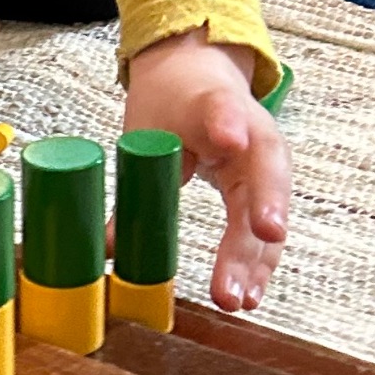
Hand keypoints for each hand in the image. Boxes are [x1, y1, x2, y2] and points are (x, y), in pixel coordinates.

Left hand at [123, 28, 288, 311]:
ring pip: (268, 210)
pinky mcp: (266, 194)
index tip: (229, 139)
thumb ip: (133, 182)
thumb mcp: (147, 132)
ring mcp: (266, 167)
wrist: (201, 76)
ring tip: (241, 298)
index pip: (224, 111)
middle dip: (260, 211)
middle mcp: (254, 136)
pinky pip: (264, 230)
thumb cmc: (174, 103)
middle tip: (259, 237)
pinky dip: (257, 264)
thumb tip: (105, 245)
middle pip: (263, 173)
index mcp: (218, 106)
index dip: (227, 124)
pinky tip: (248, 298)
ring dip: (256, 257)